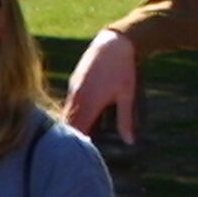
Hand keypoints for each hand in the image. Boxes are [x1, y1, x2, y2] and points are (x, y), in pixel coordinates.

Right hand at [64, 26, 141, 143]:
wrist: (114, 42)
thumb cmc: (123, 69)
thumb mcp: (127, 96)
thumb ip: (125, 120)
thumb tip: (129, 141)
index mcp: (89, 104)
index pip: (77, 130)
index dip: (77, 143)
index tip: (80, 154)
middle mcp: (77, 97)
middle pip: (68, 123)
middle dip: (72, 135)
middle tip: (76, 148)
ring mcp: (74, 88)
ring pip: (68, 112)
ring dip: (73, 123)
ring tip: (79, 134)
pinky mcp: (74, 81)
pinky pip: (70, 101)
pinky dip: (74, 111)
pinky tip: (83, 114)